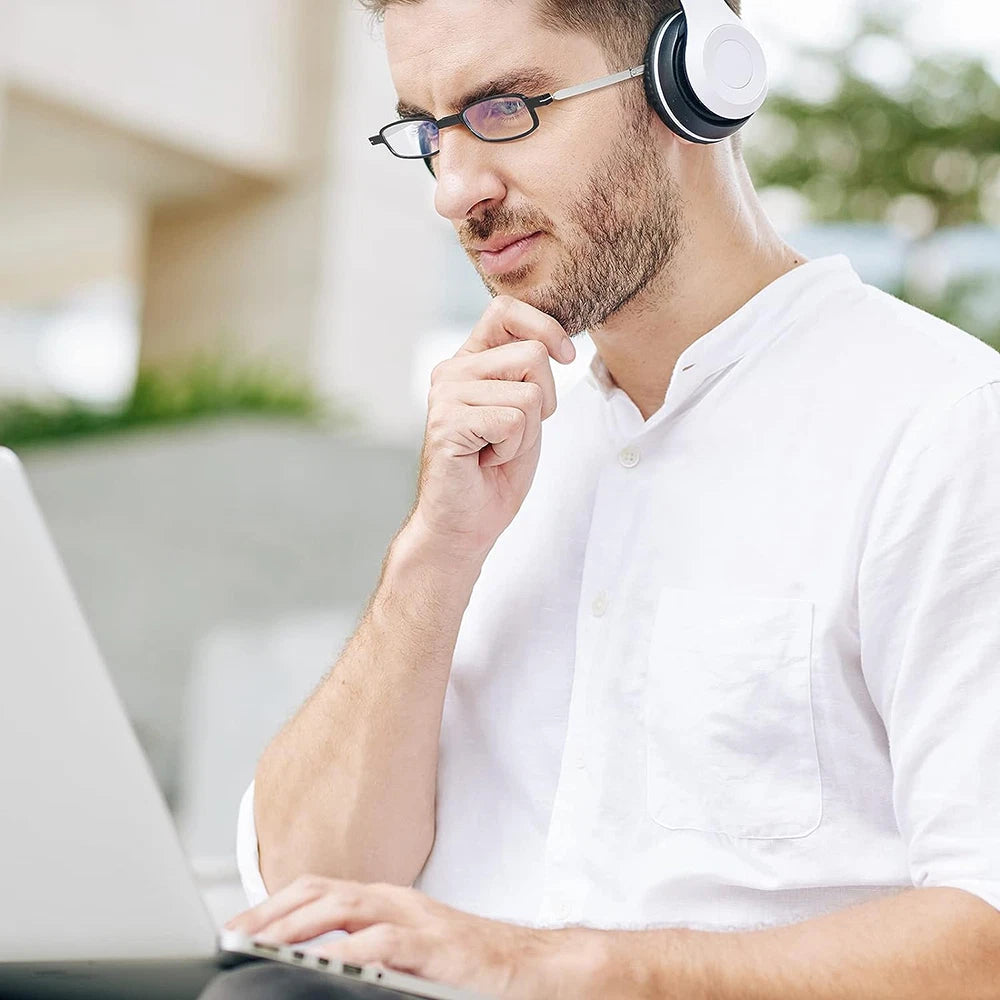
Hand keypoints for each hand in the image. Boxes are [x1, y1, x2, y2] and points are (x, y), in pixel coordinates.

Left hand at [225, 876, 605, 999]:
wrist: (531, 968)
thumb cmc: (468, 964)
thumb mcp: (408, 950)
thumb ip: (366, 946)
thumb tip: (314, 960)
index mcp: (386, 901)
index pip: (320, 889)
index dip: (275, 903)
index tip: (238, 927)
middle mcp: (396, 901)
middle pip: (321, 891)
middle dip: (272, 912)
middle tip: (234, 935)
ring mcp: (416, 919)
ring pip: (345, 907)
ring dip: (297, 925)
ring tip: (261, 944)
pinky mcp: (435, 946)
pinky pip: (382, 942)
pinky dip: (346, 950)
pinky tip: (318, 963)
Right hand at [409, 295, 575, 560]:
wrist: (464, 524)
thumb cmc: (494, 471)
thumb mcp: (523, 410)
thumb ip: (528, 372)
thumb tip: (554, 344)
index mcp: (468, 361)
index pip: (505, 310)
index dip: (546, 328)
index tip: (566, 357)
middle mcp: (451, 371)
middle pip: (532, 356)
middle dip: (544, 402)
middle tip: (511, 434)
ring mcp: (445, 396)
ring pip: (529, 394)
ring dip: (526, 433)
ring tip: (496, 450)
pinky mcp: (447, 423)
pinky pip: (513, 420)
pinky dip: (512, 448)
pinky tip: (486, 460)